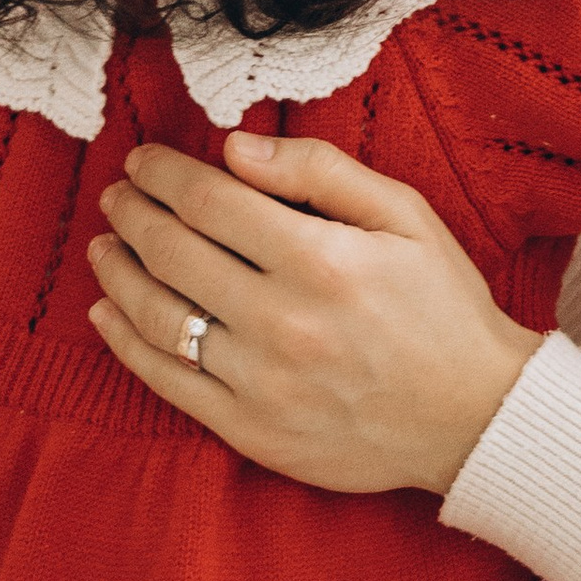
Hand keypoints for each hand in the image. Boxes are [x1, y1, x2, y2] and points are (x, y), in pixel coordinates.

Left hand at [86, 136, 543, 495]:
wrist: (475, 416)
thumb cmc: (443, 307)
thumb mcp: (405, 215)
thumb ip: (320, 172)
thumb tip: (235, 150)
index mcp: (320, 259)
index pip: (209, 202)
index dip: (163, 175)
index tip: (143, 161)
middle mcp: (282, 321)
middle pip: (173, 253)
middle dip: (133, 213)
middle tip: (117, 195)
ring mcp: (261, 382)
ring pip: (159, 316)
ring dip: (119, 272)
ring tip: (105, 245)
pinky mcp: (251, 430)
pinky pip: (168, 382)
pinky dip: (125, 343)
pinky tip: (107, 313)